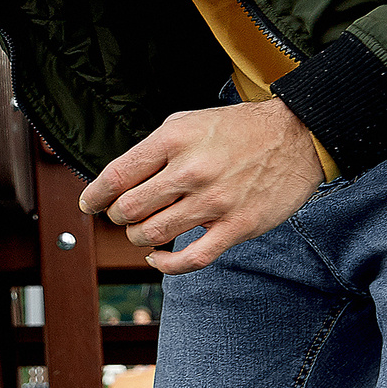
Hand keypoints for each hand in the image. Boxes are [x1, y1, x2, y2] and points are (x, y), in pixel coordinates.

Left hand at [77, 99, 322, 274]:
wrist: (296, 137)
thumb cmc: (238, 130)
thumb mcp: (187, 122)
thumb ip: (154, 149)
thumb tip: (119, 179)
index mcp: (174, 140)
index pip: (116, 175)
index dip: (95, 195)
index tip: (90, 204)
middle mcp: (191, 171)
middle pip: (130, 210)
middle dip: (119, 217)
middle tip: (125, 215)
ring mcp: (214, 202)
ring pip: (153, 235)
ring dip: (139, 238)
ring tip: (145, 230)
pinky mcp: (236, 227)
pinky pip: (189, 259)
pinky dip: (165, 264)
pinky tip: (158, 258)